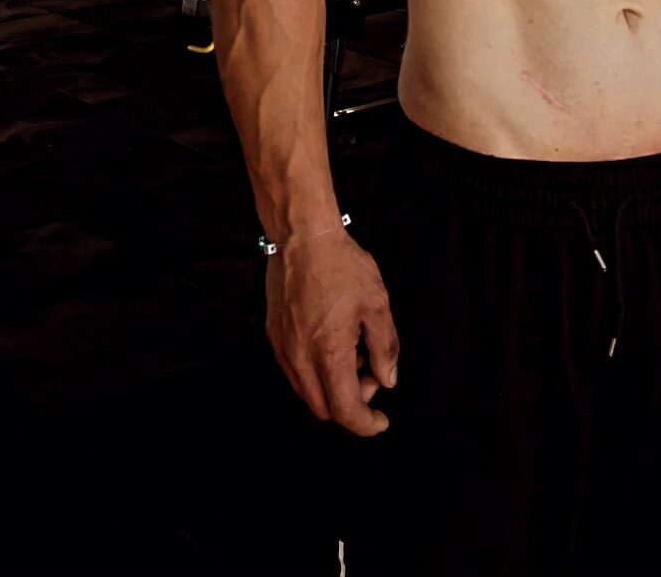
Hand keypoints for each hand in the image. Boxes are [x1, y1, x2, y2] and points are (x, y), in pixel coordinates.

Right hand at [265, 228, 398, 436]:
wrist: (303, 237)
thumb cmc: (342, 266)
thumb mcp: (377, 303)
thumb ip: (385, 347)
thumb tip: (386, 379)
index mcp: (328, 353)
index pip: (344, 410)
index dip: (365, 424)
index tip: (380, 421)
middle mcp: (300, 359)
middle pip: (324, 409)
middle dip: (351, 401)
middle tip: (371, 370)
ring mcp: (283, 349)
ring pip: (308, 393)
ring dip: (333, 386)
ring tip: (353, 347)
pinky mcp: (274, 337)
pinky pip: (296, 372)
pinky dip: (317, 371)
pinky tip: (333, 339)